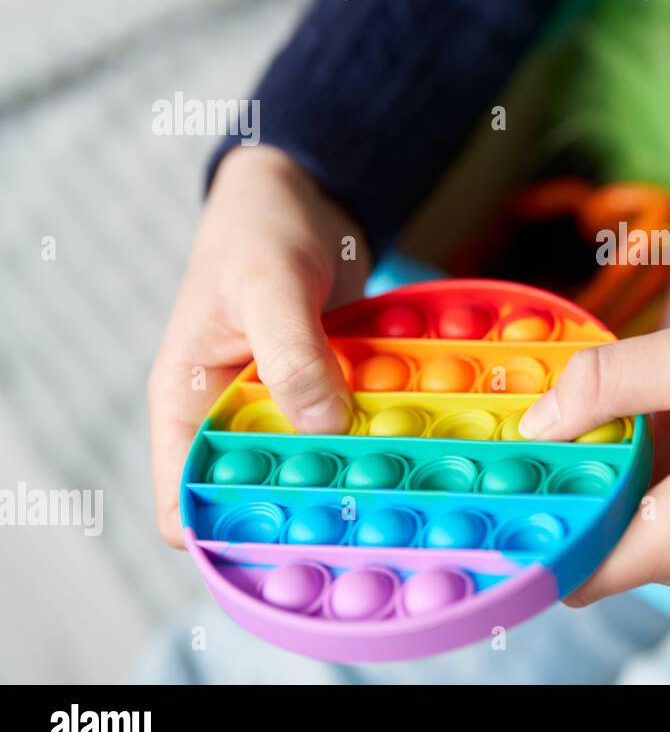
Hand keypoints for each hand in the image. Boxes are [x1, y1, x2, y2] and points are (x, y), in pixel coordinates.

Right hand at [147, 147, 370, 546]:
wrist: (303, 194)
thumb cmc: (261, 229)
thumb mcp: (270, 283)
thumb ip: (293, 353)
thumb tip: (324, 425)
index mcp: (188, 404)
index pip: (181, 504)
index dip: (223, 531)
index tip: (291, 537)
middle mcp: (233, 418)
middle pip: (260, 496)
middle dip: (310, 507)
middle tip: (373, 513)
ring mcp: (286, 407)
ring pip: (315, 466)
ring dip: (358, 472)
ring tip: (410, 482)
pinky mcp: (330, 390)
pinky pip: (355, 428)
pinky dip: (383, 433)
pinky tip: (426, 438)